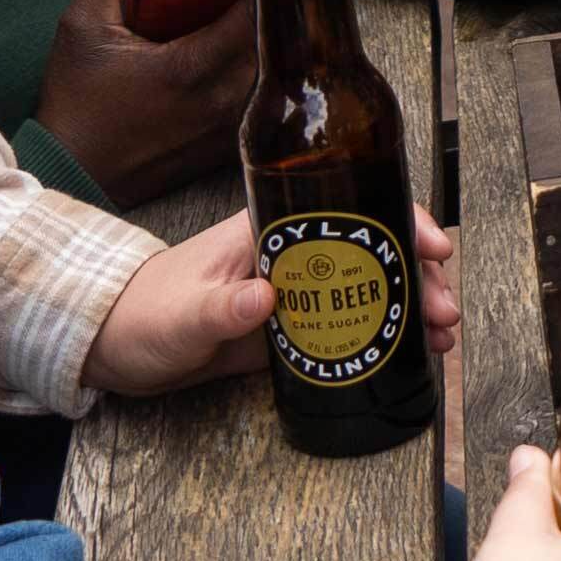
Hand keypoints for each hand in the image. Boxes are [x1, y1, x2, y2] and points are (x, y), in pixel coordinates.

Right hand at [38, 0, 263, 200]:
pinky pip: (267, 91)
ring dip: (294, 26)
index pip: (261, 10)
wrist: (73, 175)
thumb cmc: (76, 103)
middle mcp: (225, 100)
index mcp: (193, 68)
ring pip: (281, 65)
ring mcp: (233, 126)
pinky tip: (273, 35)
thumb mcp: (82, 25)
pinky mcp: (231, 143)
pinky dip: (275, 59)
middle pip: (285, 35)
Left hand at [88, 202, 463, 397]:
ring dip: (411, 308)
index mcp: (272, 227)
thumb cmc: (144, 315)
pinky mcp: (292, 329)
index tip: (433, 249)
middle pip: (374, 250)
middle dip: (419, 277)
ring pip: (371, 288)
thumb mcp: (183, 314)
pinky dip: (385, 334)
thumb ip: (221, 307)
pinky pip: (351, 324)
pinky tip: (413, 354)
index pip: (350, 207)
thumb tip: (268, 298)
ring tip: (441, 341)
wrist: (115, 346)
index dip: (399, 221)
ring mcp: (297, 292)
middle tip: (445, 316)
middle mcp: (294, 253)